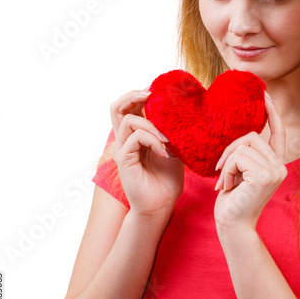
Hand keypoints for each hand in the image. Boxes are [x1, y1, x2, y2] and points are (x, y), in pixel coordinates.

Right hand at [110, 88, 184, 221]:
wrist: (161, 205)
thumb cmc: (167, 180)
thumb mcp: (174, 149)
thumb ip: (170, 132)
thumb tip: (182, 113)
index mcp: (135, 135)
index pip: (129, 108)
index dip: (139, 96)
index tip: (158, 93)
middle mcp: (125, 140)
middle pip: (117, 107)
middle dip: (133, 96)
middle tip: (150, 95)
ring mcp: (122, 149)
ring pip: (129, 121)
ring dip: (152, 125)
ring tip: (167, 139)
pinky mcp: (124, 160)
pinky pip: (136, 138)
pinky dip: (153, 140)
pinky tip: (165, 153)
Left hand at [213, 92, 286, 230]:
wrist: (231, 224)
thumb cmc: (232, 200)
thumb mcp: (240, 172)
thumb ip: (245, 154)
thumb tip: (243, 134)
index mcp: (275, 164)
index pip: (277, 133)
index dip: (272, 113)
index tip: (264, 95)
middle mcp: (280, 166)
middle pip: (253, 135)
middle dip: (231, 149)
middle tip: (220, 169)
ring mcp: (275, 171)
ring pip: (244, 145)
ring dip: (227, 161)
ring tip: (225, 181)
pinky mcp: (265, 175)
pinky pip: (238, 157)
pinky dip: (227, 169)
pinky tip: (227, 185)